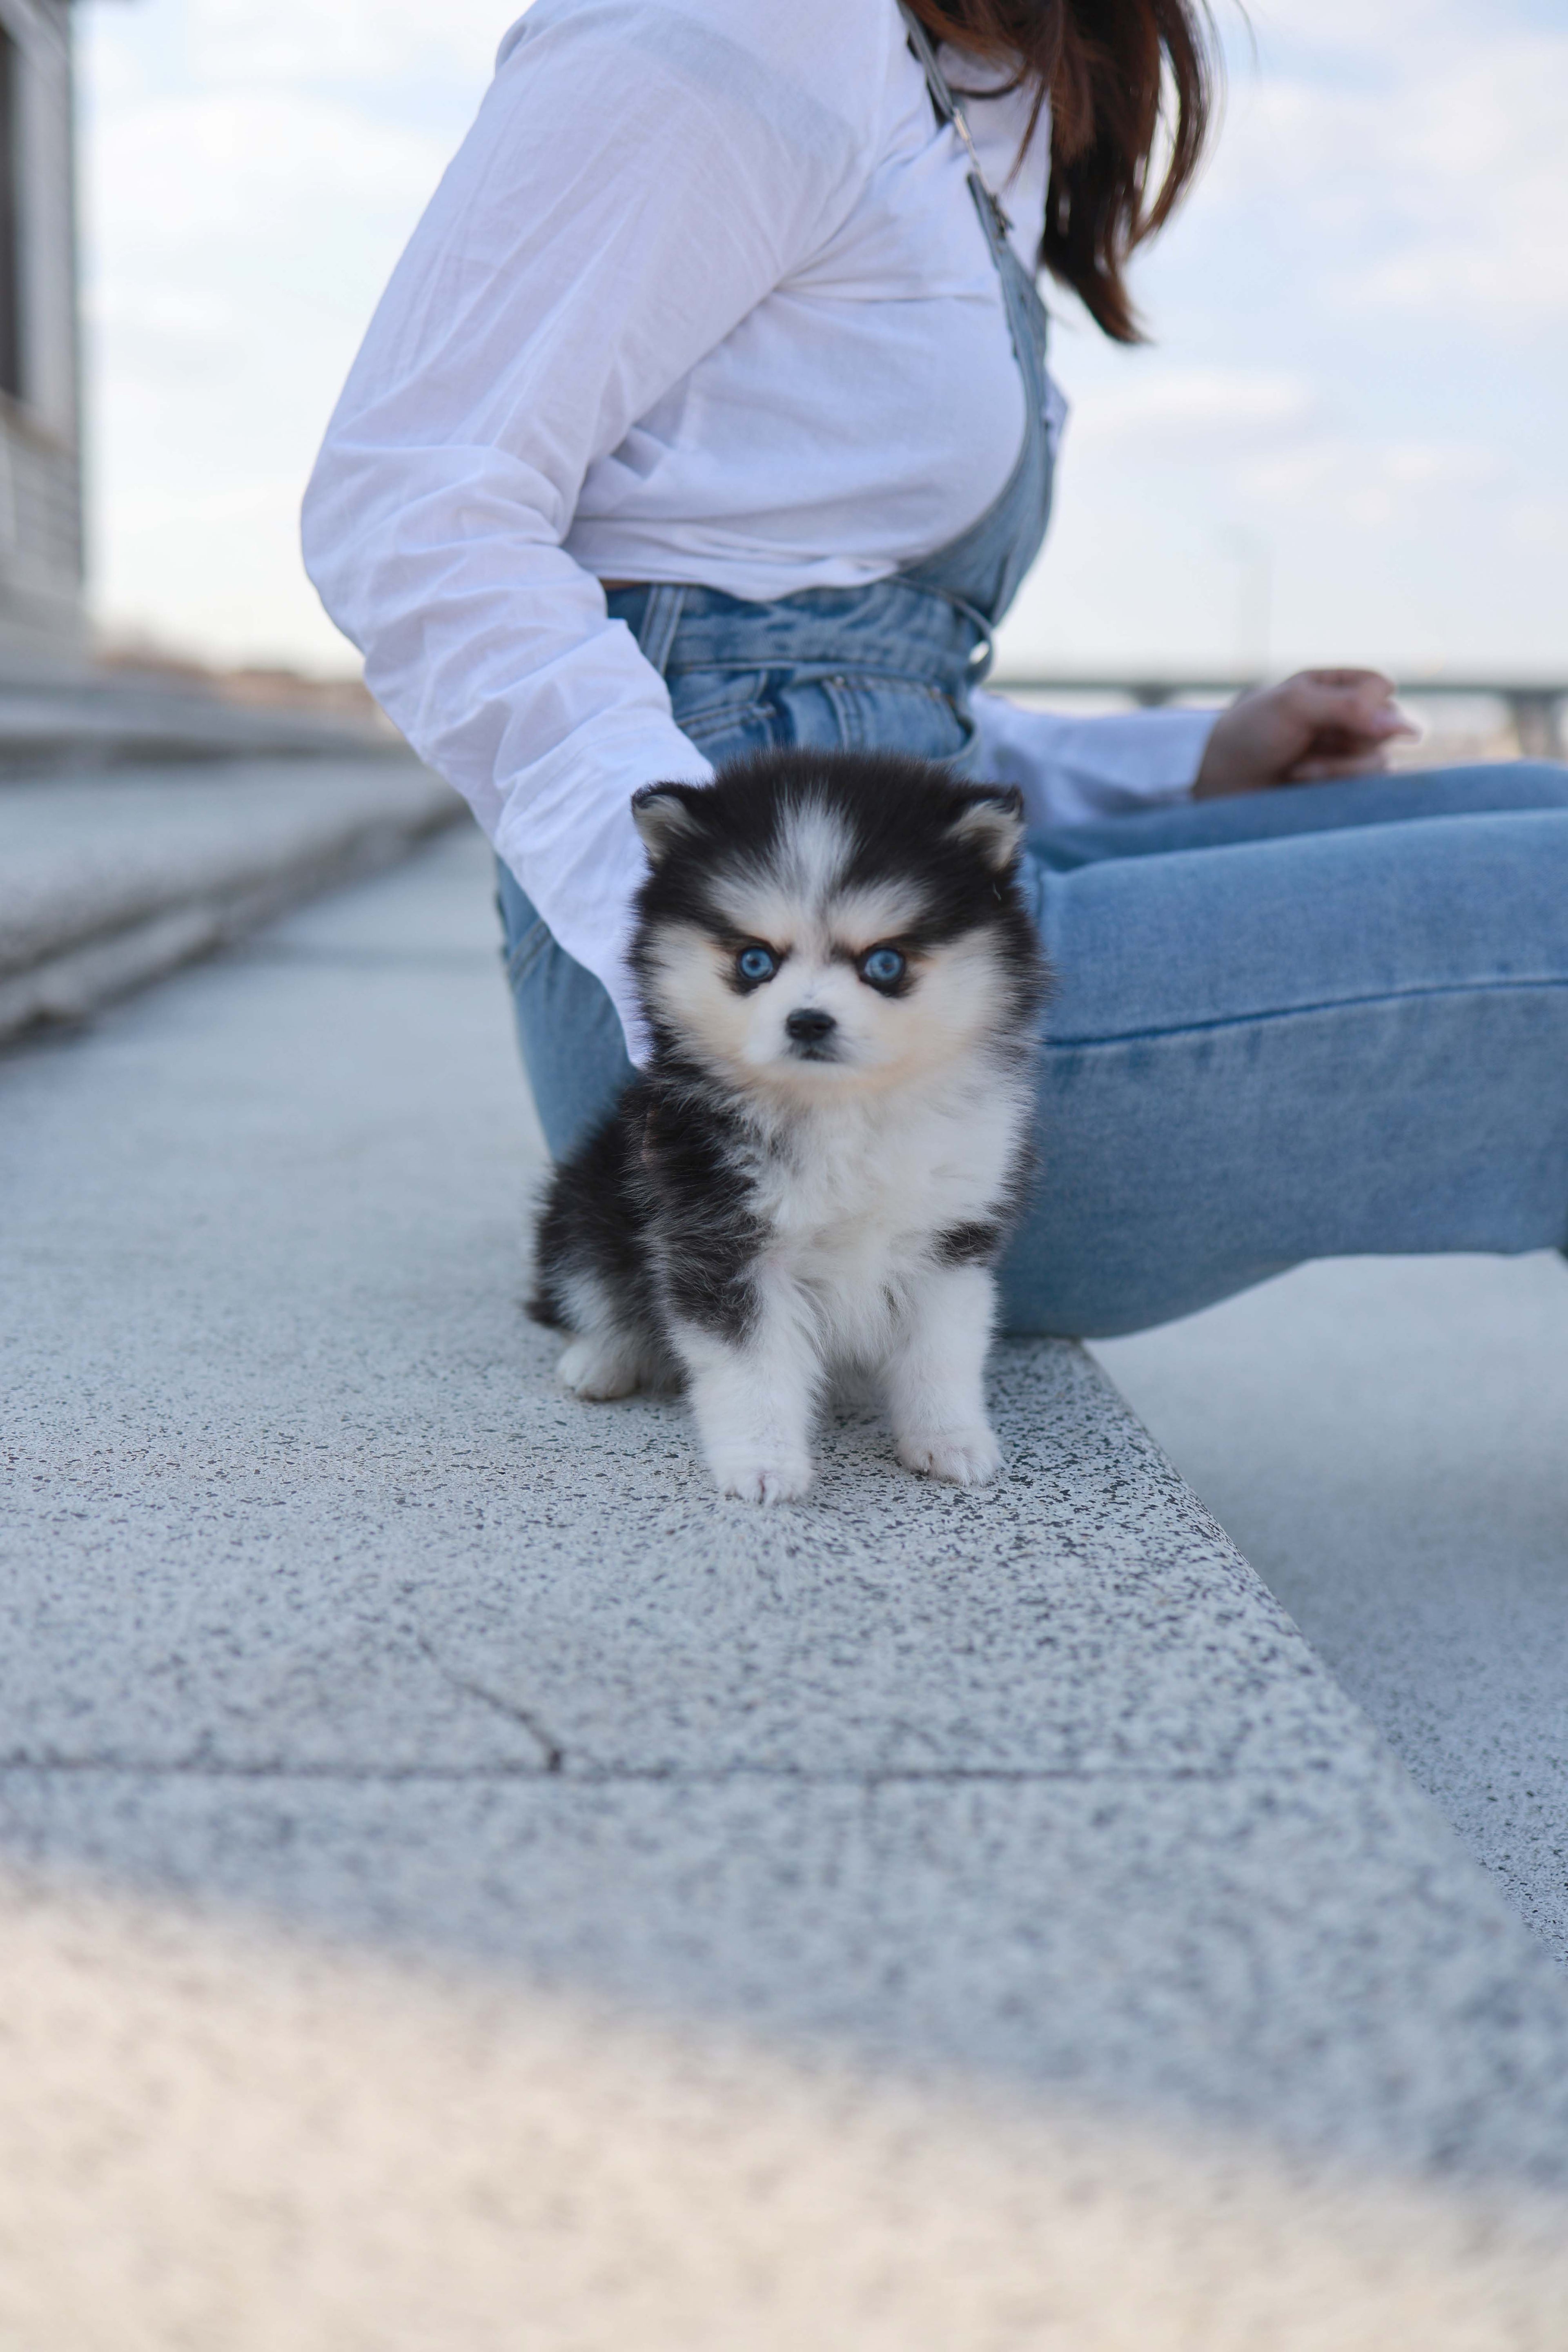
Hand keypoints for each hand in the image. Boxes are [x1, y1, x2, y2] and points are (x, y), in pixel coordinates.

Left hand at [1193, 669, 1418, 799]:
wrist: (1215, 778)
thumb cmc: (1247, 734)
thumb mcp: (1296, 706)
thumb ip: (1351, 708)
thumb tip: (1410, 729)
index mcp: (1332, 686)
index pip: (1382, 688)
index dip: (1370, 704)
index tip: (1340, 717)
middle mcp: (1342, 717)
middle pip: (1387, 727)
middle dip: (1350, 740)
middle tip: (1309, 745)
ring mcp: (1341, 753)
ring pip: (1377, 761)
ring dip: (1338, 768)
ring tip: (1299, 769)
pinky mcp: (1335, 786)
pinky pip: (1363, 788)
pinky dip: (1334, 784)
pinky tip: (1301, 781)